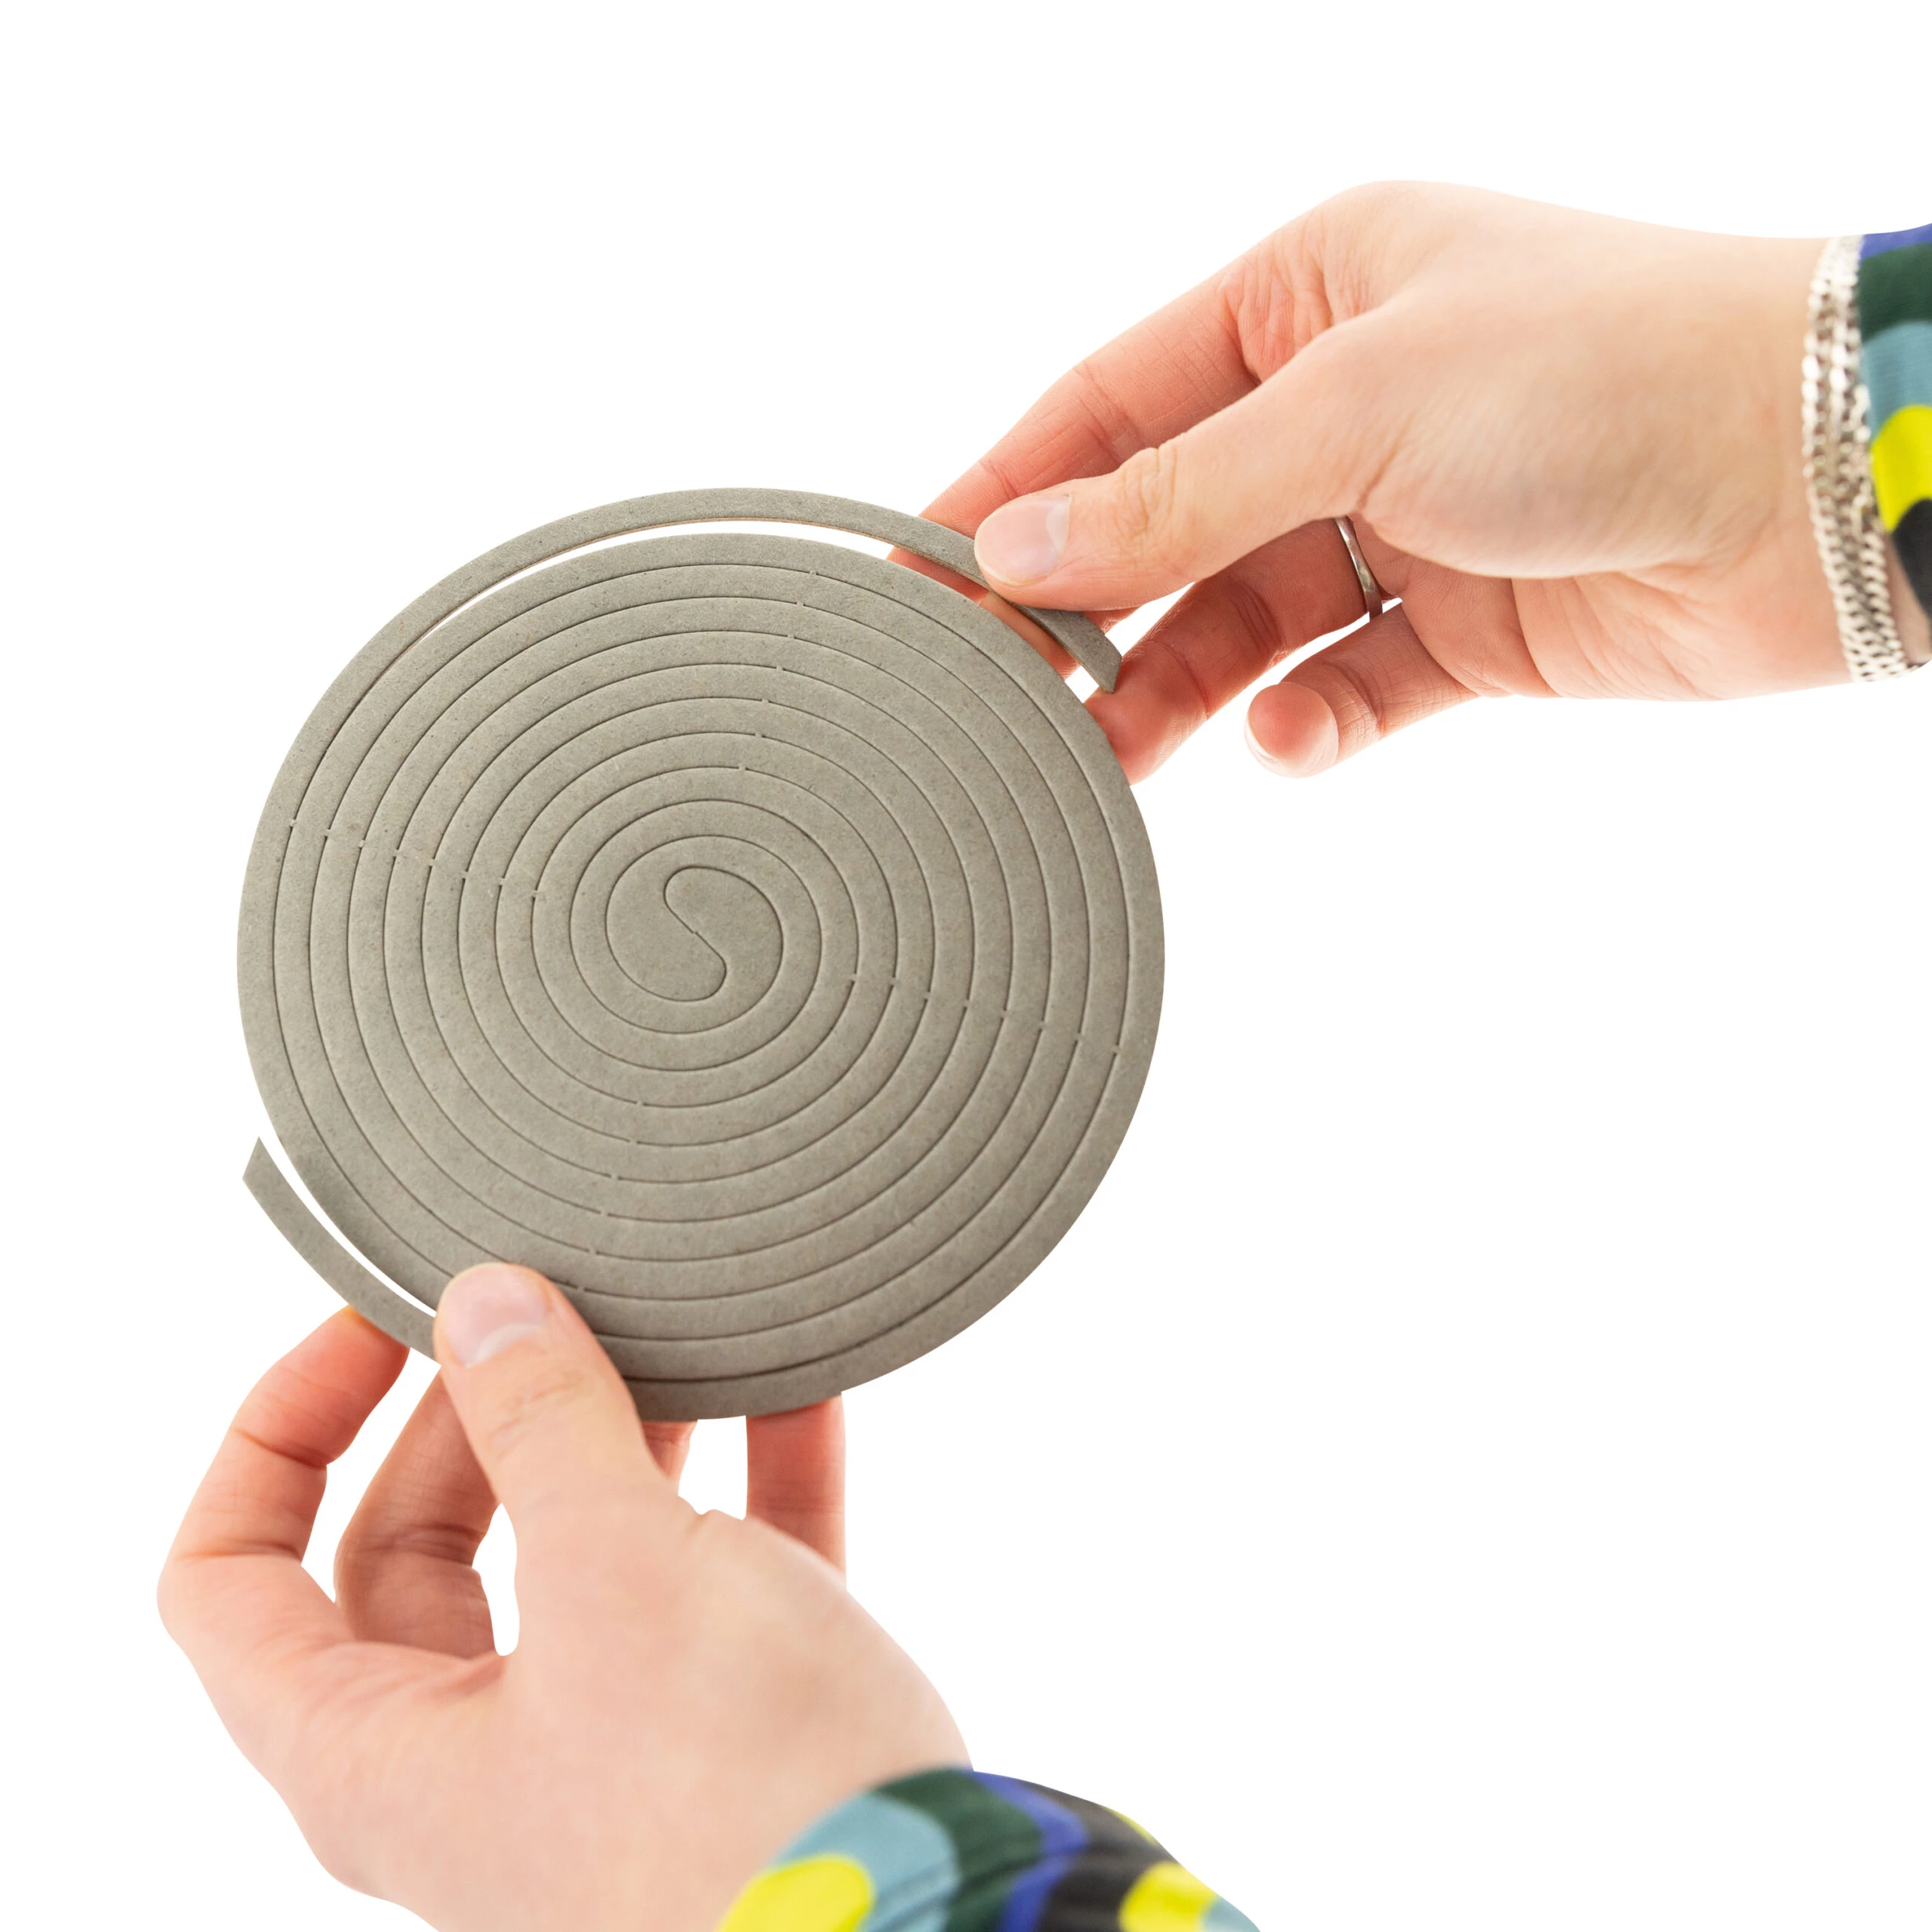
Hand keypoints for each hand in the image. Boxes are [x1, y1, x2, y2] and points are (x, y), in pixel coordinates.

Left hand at [159, 1269, 964, 1930]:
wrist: (929, 1922)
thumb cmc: (738, 1795)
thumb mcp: (621, 1575)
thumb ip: (543, 1427)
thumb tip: (482, 1304)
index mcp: (380, 1752)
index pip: (228, 1582)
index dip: (276, 1433)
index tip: (375, 1324)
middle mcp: (475, 1756)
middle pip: (411, 1551)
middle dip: (470, 1412)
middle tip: (539, 1304)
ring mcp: (607, 1745)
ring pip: (570, 1556)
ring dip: (616, 1435)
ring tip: (668, 1328)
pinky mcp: (731, 1729)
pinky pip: (716, 1575)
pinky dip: (746, 1478)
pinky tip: (797, 1386)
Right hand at [927, 183, 1863, 780]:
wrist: (1816, 474)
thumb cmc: (1602, 370)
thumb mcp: (1354, 409)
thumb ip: (1176, 495)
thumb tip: (1017, 551)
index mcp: (1311, 295)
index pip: (1113, 402)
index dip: (1011, 490)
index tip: (922, 577)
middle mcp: (1351, 403)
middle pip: (1168, 523)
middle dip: (1088, 611)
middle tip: (1005, 699)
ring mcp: (1408, 518)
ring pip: (1245, 618)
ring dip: (1179, 687)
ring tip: (1109, 758)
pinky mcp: (1468, 626)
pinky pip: (1348, 684)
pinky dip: (1310, 720)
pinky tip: (1292, 737)